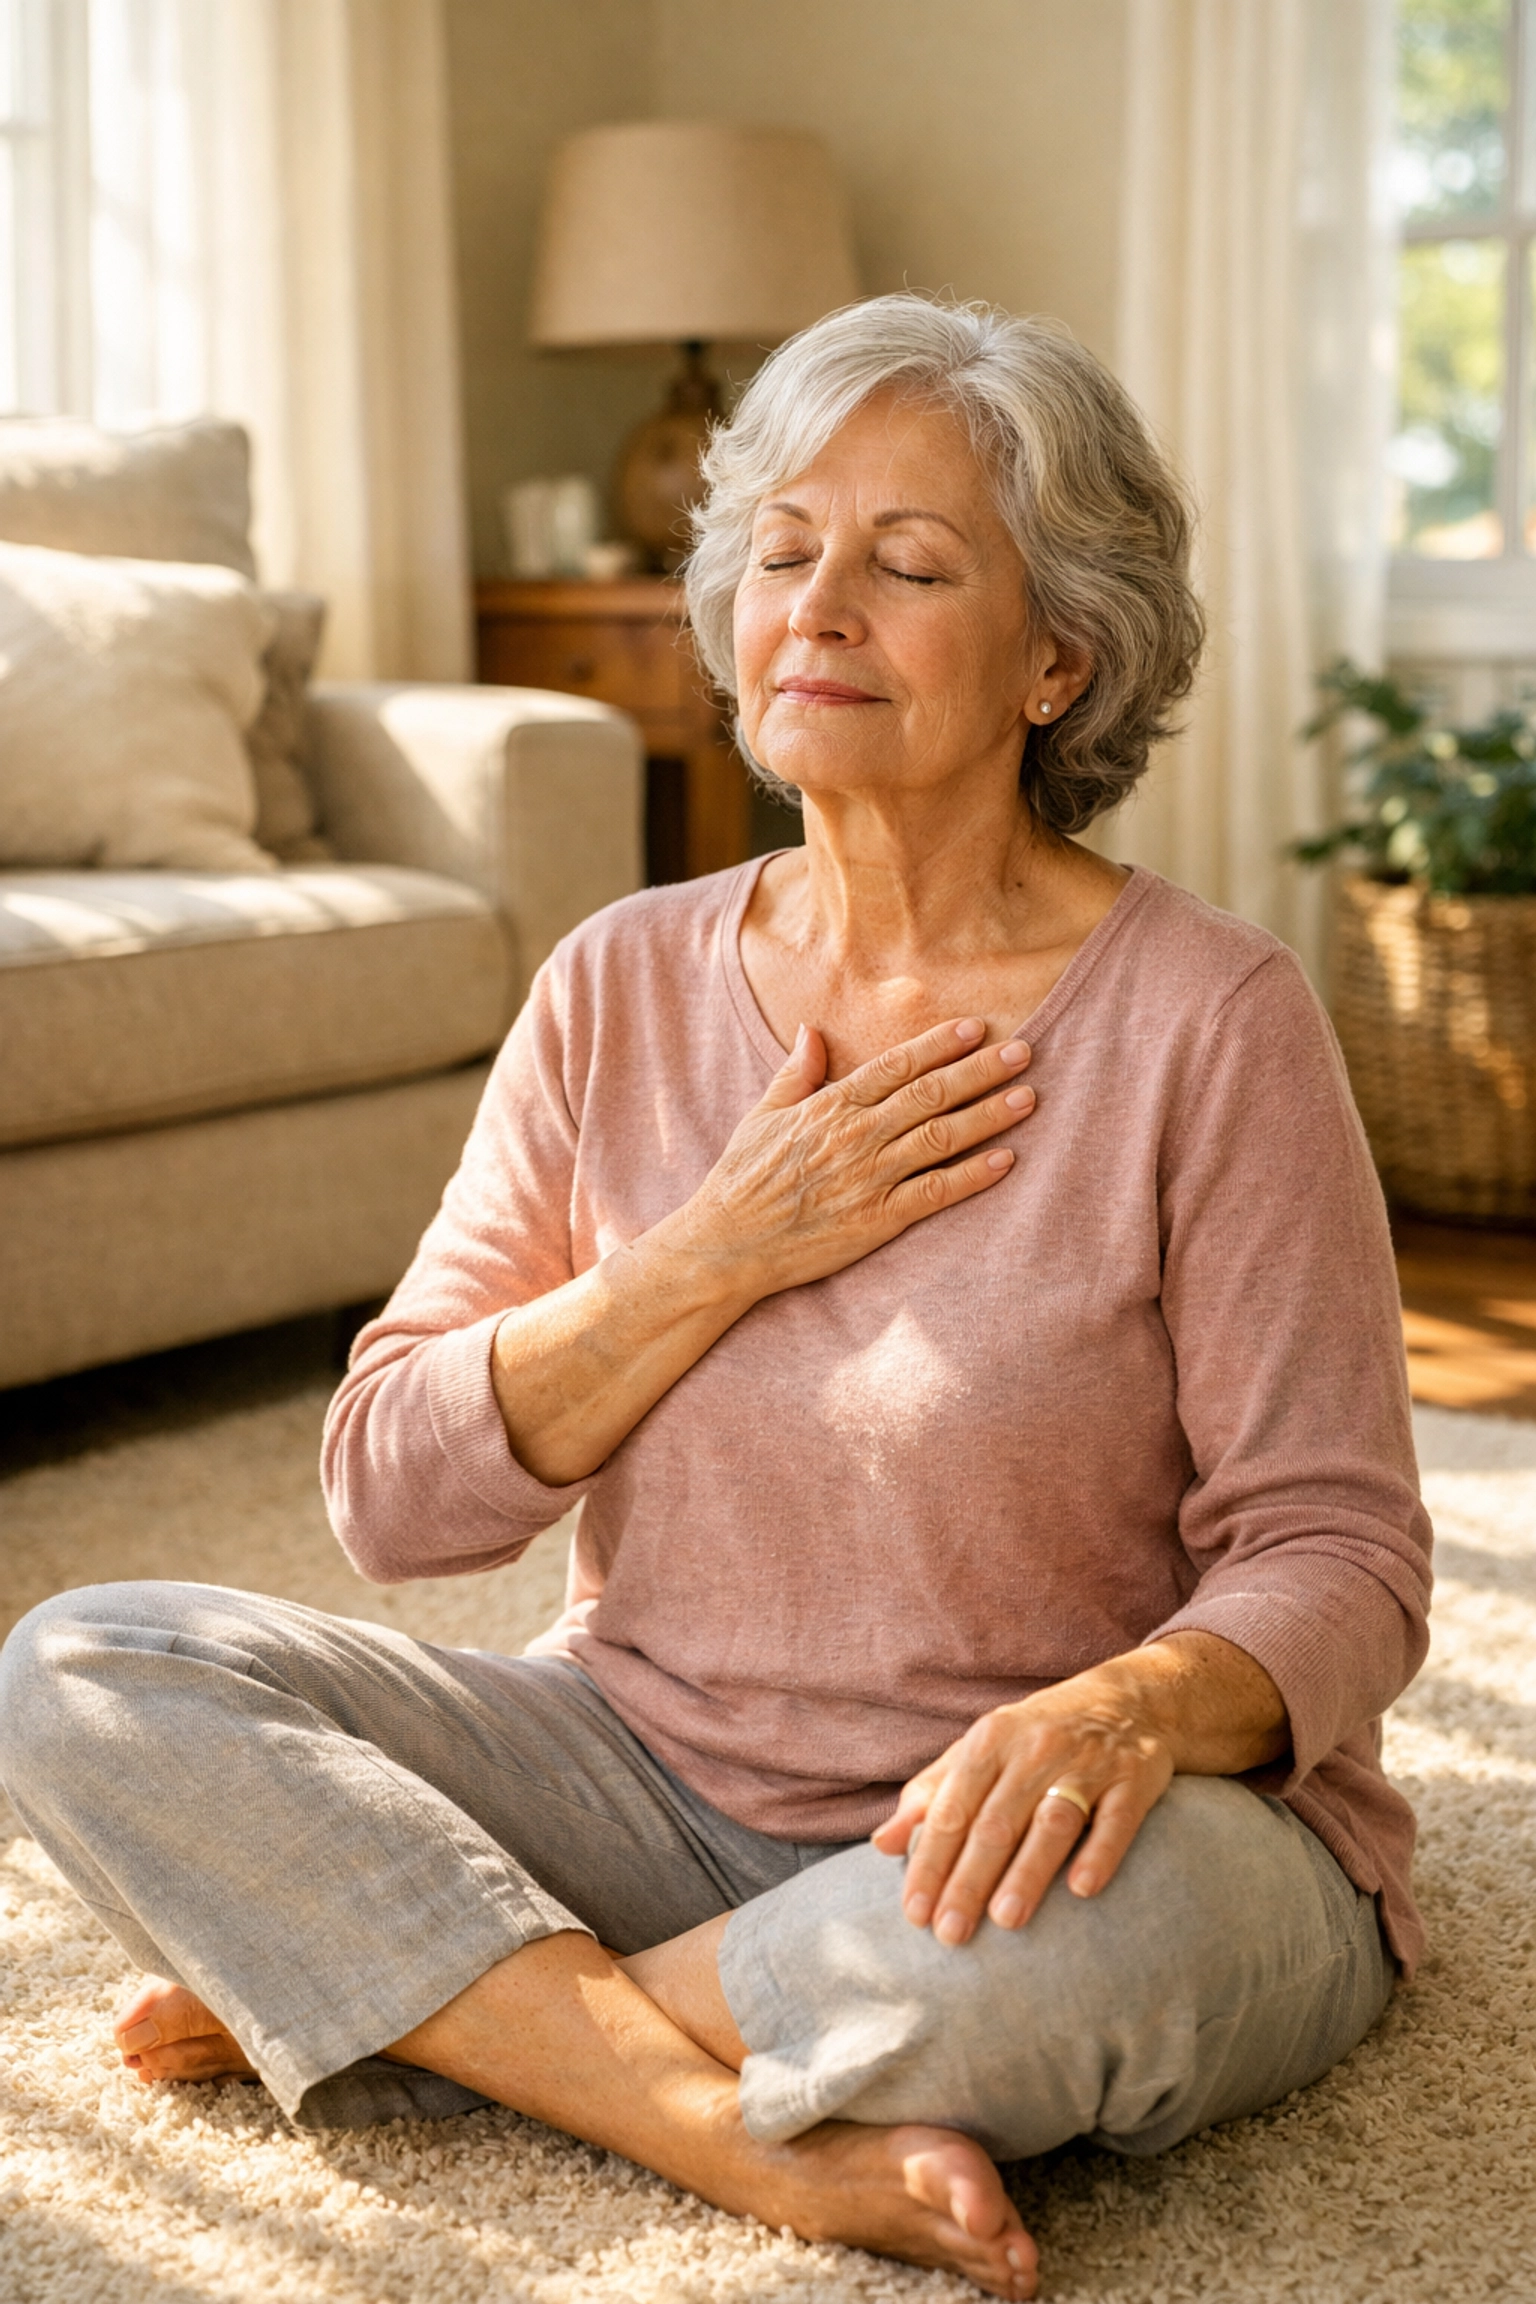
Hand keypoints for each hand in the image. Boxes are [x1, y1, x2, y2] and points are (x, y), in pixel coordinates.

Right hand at [660, 1016, 1035, 1301]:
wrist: (726, 1244)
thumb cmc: (742, 1180)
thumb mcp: (762, 1116)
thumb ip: (796, 1073)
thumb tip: (811, 1029)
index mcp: (830, 1106)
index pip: (895, 1066)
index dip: (939, 1045)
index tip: (976, 1028)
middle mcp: (856, 1136)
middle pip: (930, 1095)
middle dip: (980, 1072)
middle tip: (1024, 1052)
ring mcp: (869, 1178)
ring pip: (941, 1138)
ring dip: (988, 1116)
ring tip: (1027, 1098)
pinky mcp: (877, 1220)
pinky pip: (935, 1193)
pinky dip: (972, 1176)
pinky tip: (1005, 1161)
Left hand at [871, 1636, 1287, 1945]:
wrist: (1130, 1700)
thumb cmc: (1037, 1737)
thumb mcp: (980, 1752)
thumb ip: (931, 1796)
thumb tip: (883, 1844)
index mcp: (990, 1741)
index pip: (952, 1810)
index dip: (931, 1862)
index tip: (914, 1914)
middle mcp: (1036, 1749)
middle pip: (996, 1822)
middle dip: (969, 1880)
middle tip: (950, 1935)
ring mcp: (1088, 1763)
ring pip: (1052, 1822)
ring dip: (1028, 1872)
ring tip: (1005, 1920)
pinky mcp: (1135, 1777)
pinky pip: (1117, 1818)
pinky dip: (1101, 1852)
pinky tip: (1082, 1889)